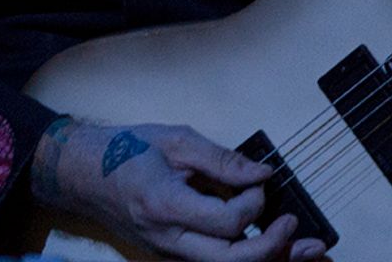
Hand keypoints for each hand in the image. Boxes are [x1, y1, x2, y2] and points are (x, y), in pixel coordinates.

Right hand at [32, 119, 326, 260]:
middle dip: (272, 250)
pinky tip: (276, 248)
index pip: (226, 223)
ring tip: (307, 252)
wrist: (84, 174)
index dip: (254, 204)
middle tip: (298, 229)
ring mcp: (170, 252)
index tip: (261, 183)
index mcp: (166, 205)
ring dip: (268, 260)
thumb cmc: (127, 150)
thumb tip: (264, 174)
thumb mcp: (177, 141)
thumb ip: (223, 160)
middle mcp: (168, 239)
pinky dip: (249, 257)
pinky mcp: (174, 254)